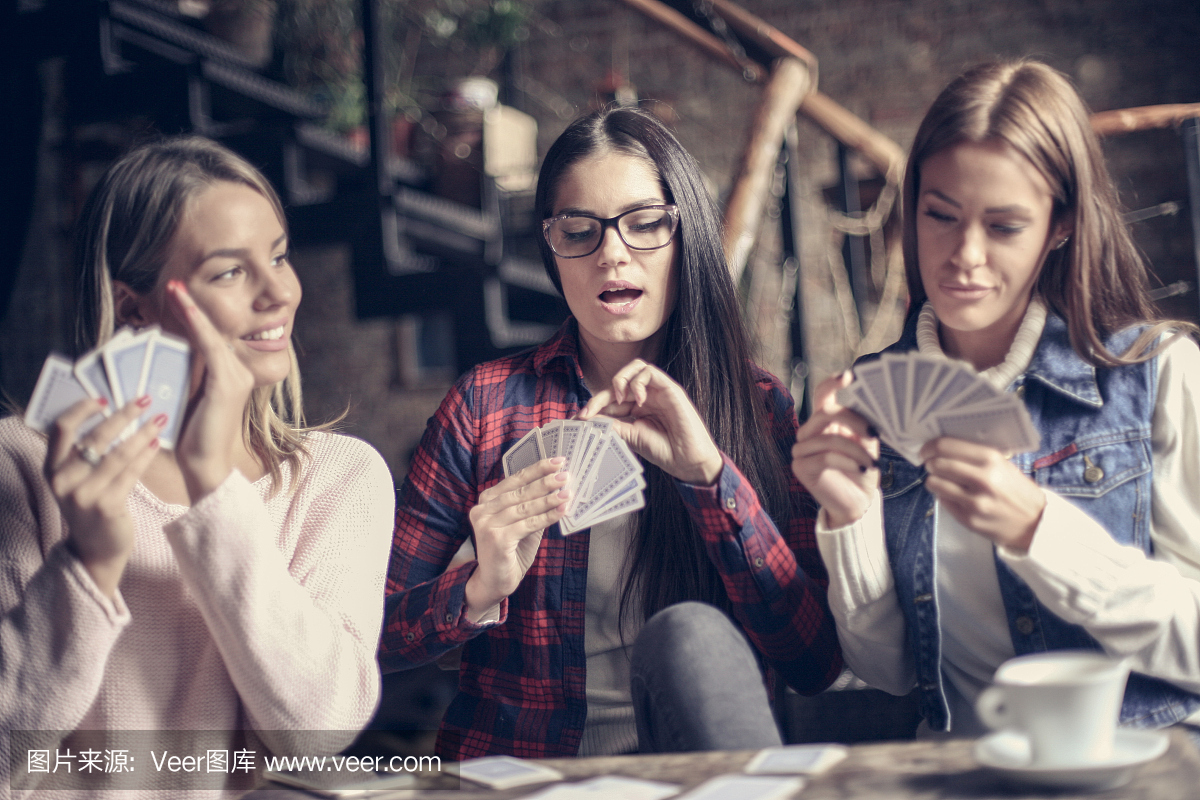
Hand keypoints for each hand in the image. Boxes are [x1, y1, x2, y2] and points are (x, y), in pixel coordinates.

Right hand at [45, 395, 165, 597]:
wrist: (94, 549)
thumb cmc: (89, 505)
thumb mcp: (75, 480)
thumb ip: (83, 454)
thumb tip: (110, 413)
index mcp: (51, 468)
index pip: (60, 429)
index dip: (82, 409)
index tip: (104, 398)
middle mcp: (62, 481)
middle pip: (95, 438)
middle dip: (123, 415)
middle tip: (144, 400)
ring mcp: (83, 495)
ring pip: (117, 455)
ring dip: (141, 434)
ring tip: (159, 419)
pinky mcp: (106, 506)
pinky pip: (130, 473)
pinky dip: (145, 456)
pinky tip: (156, 444)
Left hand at [166, 280, 255, 501]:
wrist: (205, 467)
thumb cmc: (192, 439)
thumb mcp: (187, 399)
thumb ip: (185, 375)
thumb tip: (167, 349)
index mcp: (230, 377)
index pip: (210, 339)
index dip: (194, 316)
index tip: (177, 295)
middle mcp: (239, 373)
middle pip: (212, 332)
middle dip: (191, 307)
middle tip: (173, 284)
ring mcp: (237, 377)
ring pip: (212, 335)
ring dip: (192, 311)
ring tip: (175, 290)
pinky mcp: (228, 384)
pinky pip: (211, 347)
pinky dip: (198, 327)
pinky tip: (185, 310)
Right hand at [464, 458, 569, 620]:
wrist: (494, 582)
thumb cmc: (510, 553)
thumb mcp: (524, 526)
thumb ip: (534, 508)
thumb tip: (559, 488)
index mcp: (487, 501)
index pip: (515, 480)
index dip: (537, 469)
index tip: (557, 461)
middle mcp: (483, 509)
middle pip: (520, 491)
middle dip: (545, 481)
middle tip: (566, 474)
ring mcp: (487, 524)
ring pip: (525, 507)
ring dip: (549, 499)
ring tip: (568, 492)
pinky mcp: (496, 538)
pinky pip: (527, 524)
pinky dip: (547, 516)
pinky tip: (562, 510)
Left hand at [577, 359, 721, 484]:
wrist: (688, 461)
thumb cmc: (664, 451)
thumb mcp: (630, 437)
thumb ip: (612, 424)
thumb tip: (589, 417)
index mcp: (636, 409)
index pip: (611, 398)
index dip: (595, 404)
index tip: (581, 417)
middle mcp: (646, 397)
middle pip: (619, 382)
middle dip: (601, 395)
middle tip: (591, 410)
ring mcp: (658, 391)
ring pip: (635, 367)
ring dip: (620, 380)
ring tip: (619, 400)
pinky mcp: (670, 388)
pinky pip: (650, 371)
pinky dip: (639, 383)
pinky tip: (639, 401)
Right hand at [791, 371, 878, 527]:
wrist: (858, 501)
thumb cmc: (862, 469)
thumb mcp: (867, 442)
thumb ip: (863, 423)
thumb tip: (870, 403)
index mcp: (824, 421)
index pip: (822, 395)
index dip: (832, 383)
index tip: (848, 376)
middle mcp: (808, 432)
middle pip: (825, 413)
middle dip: (853, 422)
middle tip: (872, 435)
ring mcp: (801, 449)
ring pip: (829, 439)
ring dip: (856, 451)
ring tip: (871, 464)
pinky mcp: (800, 467)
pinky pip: (825, 457)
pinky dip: (848, 462)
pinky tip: (861, 469)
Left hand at [919, 437, 1045, 550]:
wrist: (1036, 524)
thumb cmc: (1017, 491)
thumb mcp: (1004, 466)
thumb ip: (976, 456)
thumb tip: (944, 448)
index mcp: (992, 459)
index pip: (947, 446)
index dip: (930, 446)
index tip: (926, 450)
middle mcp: (983, 479)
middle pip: (938, 464)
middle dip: (929, 463)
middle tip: (930, 464)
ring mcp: (975, 501)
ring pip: (934, 483)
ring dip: (932, 479)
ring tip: (939, 479)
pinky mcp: (969, 519)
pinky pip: (942, 501)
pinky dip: (942, 495)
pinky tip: (951, 494)